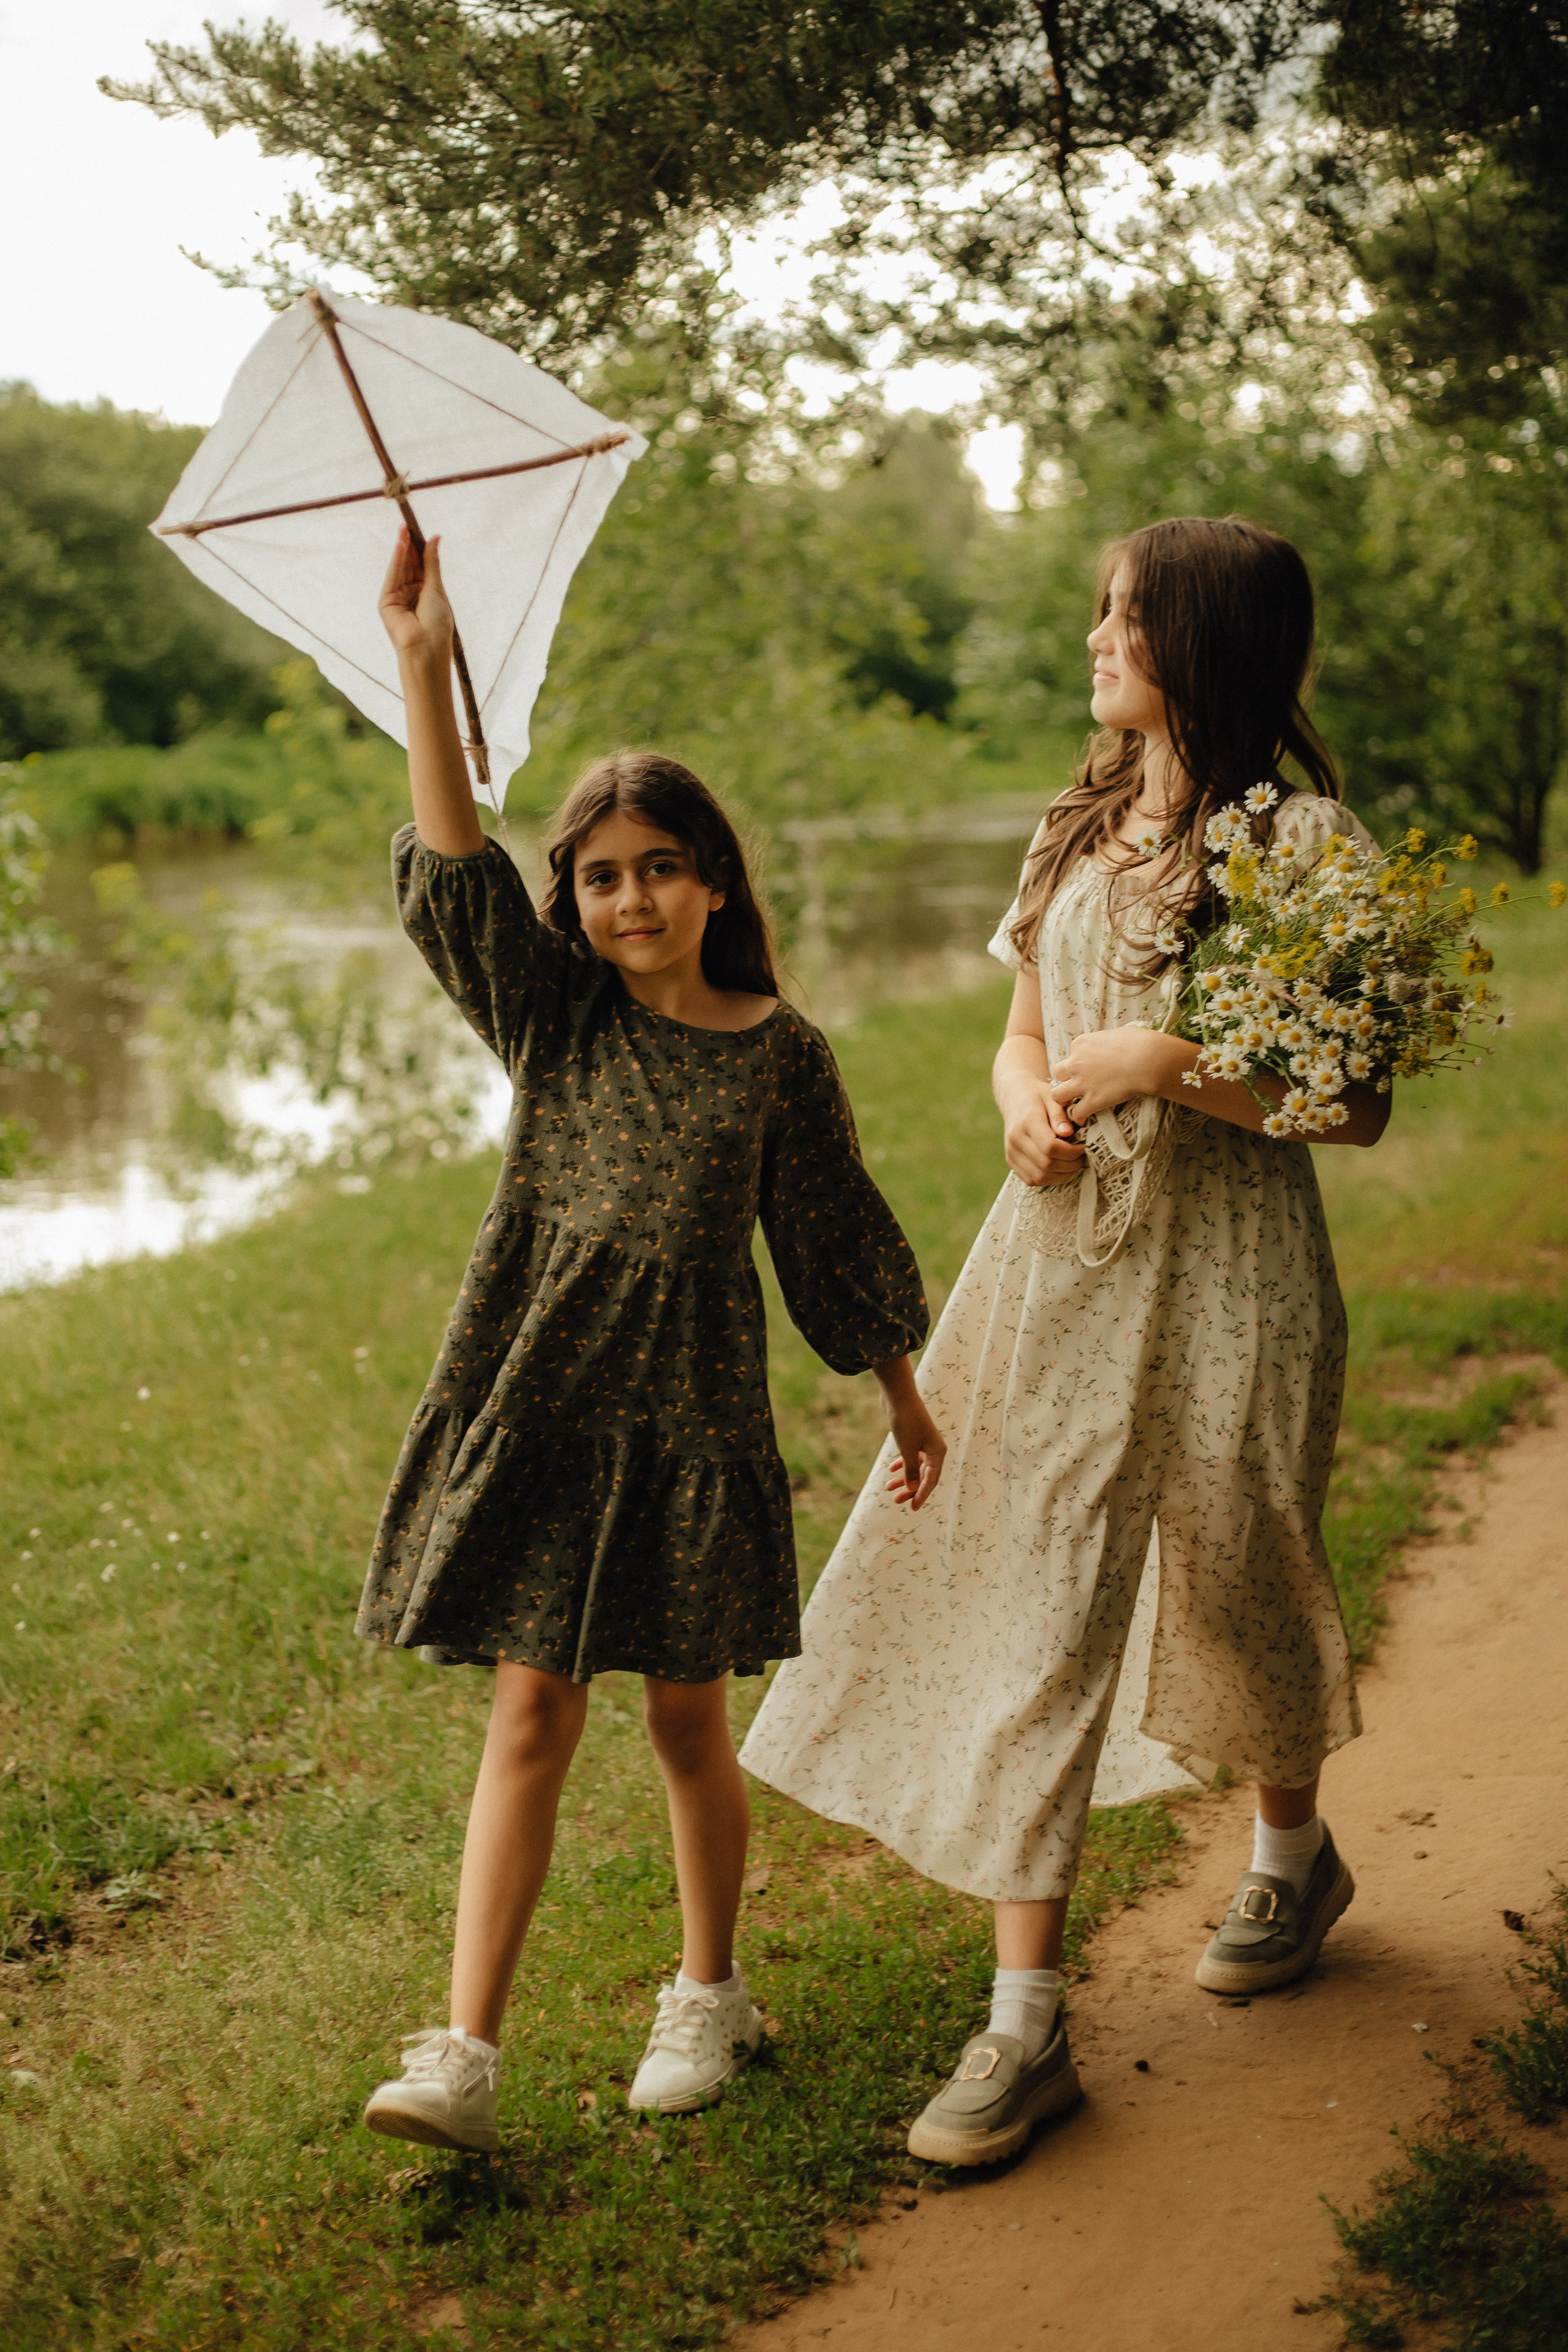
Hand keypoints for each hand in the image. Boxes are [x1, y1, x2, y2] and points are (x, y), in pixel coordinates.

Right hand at [379, 529, 453, 662]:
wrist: (426, 648)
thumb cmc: (436, 623)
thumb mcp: (436, 588)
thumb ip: (432, 563)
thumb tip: (435, 538)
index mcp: (425, 591)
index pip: (420, 565)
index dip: (420, 548)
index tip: (420, 530)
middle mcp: (410, 593)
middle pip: (409, 564)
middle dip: (409, 545)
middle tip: (408, 524)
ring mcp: (397, 597)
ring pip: (400, 568)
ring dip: (402, 549)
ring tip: (403, 529)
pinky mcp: (386, 602)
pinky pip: (392, 577)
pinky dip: (396, 561)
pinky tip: (400, 546)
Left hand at [873, 1359, 945, 1510]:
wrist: (898, 1394)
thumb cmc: (905, 1421)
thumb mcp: (907, 1449)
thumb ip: (910, 1471)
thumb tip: (911, 1490)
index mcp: (937, 1452)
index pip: (931, 1480)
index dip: (921, 1495)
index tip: (913, 1508)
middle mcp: (934, 1448)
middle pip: (924, 1475)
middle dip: (910, 1489)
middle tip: (896, 1501)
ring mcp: (924, 1442)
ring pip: (916, 1466)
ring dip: (904, 1478)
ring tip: (889, 1488)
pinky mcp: (914, 1436)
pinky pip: (910, 1456)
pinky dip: (902, 1464)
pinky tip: (891, 1470)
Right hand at [999, 1072, 1086, 1186]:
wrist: (1015, 1097)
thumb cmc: (1038, 1096)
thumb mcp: (1052, 1097)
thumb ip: (1060, 1115)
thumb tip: (1068, 1133)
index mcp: (1026, 1121)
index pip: (1050, 1146)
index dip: (1071, 1152)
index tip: (1082, 1147)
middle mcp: (1015, 1139)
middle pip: (1046, 1164)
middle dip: (1069, 1165)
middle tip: (1081, 1156)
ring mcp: (1011, 1152)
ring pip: (1039, 1176)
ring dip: (1060, 1175)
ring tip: (1071, 1163)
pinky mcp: (1011, 1160)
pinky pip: (1031, 1179)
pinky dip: (1049, 1178)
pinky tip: (1059, 1168)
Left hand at [1049, 1025, 1170, 1124]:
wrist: (1147, 1060)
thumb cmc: (1139, 1043)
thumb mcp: (1118, 1033)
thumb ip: (1108, 1039)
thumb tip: (1114, 1042)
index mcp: (1081, 1044)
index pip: (1072, 1053)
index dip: (1080, 1061)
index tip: (1090, 1066)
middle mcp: (1076, 1062)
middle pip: (1058, 1072)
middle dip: (1065, 1078)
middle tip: (1076, 1084)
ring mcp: (1082, 1083)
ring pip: (1057, 1094)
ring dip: (1064, 1099)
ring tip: (1071, 1104)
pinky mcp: (1092, 1100)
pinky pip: (1076, 1113)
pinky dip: (1078, 1118)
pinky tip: (1083, 1120)